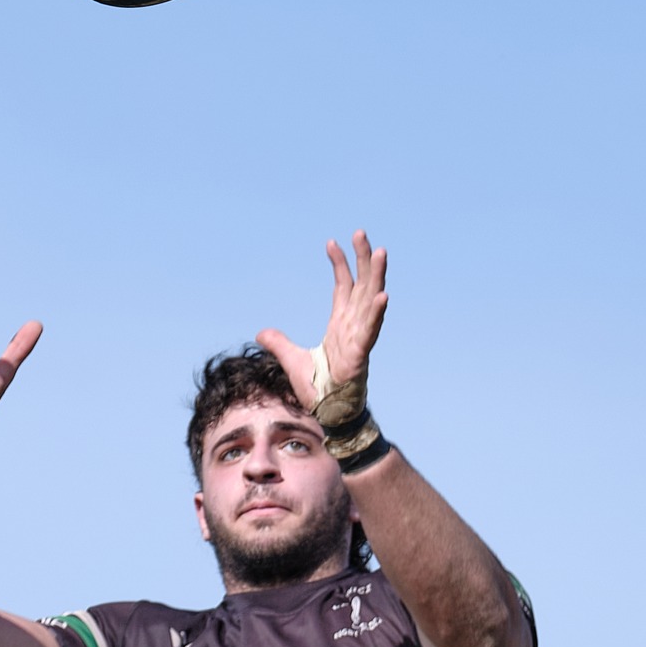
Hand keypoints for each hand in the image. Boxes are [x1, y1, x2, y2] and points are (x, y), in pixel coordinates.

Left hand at [256, 231, 387, 417]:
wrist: (328, 414)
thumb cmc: (318, 389)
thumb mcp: (291, 359)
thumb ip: (278, 343)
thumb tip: (261, 332)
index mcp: (341, 325)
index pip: (344, 287)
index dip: (340, 264)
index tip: (332, 242)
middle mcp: (353, 327)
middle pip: (362, 285)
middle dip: (362, 259)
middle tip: (361, 232)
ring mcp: (359, 339)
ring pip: (371, 301)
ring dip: (376, 276)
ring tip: (380, 252)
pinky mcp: (359, 355)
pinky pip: (370, 331)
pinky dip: (377, 314)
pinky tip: (384, 296)